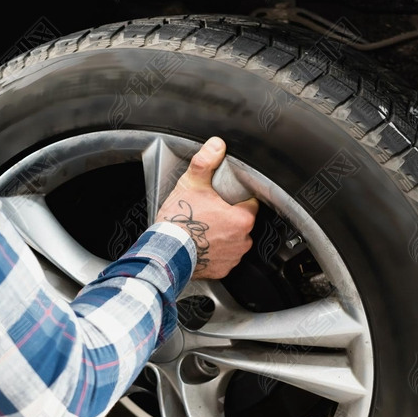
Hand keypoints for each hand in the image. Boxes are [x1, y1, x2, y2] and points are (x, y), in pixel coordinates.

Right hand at [155, 137, 258, 279]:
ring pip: (235, 241)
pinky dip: (216, 252)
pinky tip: (203, 244)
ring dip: (224, 235)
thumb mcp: (192, 183)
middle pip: (243, 222)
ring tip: (206, 228)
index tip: (226, 197)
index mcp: (242, 219)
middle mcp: (242, 241)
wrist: (166, 252)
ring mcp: (232, 258)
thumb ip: (206, 161)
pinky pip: (224, 258)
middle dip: (230, 216)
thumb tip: (216, 145)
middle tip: (211, 211)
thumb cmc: (179, 221)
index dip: (238, 197)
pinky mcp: (222, 270)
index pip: (251, 203)